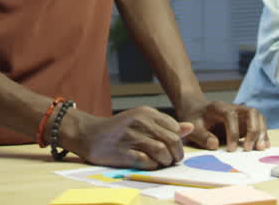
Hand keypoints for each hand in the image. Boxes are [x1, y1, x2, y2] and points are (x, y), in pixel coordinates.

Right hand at [62, 106, 193, 168]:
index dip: (179, 142)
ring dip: (165, 161)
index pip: (175, 128)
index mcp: (147, 113)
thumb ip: (165, 124)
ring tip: (161, 162)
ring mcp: (132, 137)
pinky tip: (148, 164)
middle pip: (172, 140)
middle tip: (171, 160)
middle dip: (176, 154)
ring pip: (162, 151)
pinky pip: (146, 162)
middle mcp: (141, 122)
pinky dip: (151, 166)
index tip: (174, 149)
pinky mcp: (123, 152)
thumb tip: (189, 127)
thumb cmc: (120, 129)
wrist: (89, 133)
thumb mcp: (142, 120)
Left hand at [176, 99, 268, 151]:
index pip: (230, 115)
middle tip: (249, 148)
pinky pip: (259, 124)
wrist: (198, 110)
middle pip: (251, 112)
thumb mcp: (193, 127)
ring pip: (258, 117)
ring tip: (260, 148)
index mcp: (219, 107)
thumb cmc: (195, 118)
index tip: (231, 149)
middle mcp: (234, 107)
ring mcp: (242, 113)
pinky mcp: (246, 121)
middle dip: (253, 130)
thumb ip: (202, 136)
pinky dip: (263, 134)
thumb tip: (214, 145)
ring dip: (261, 132)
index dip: (233, 132)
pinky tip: (263, 145)